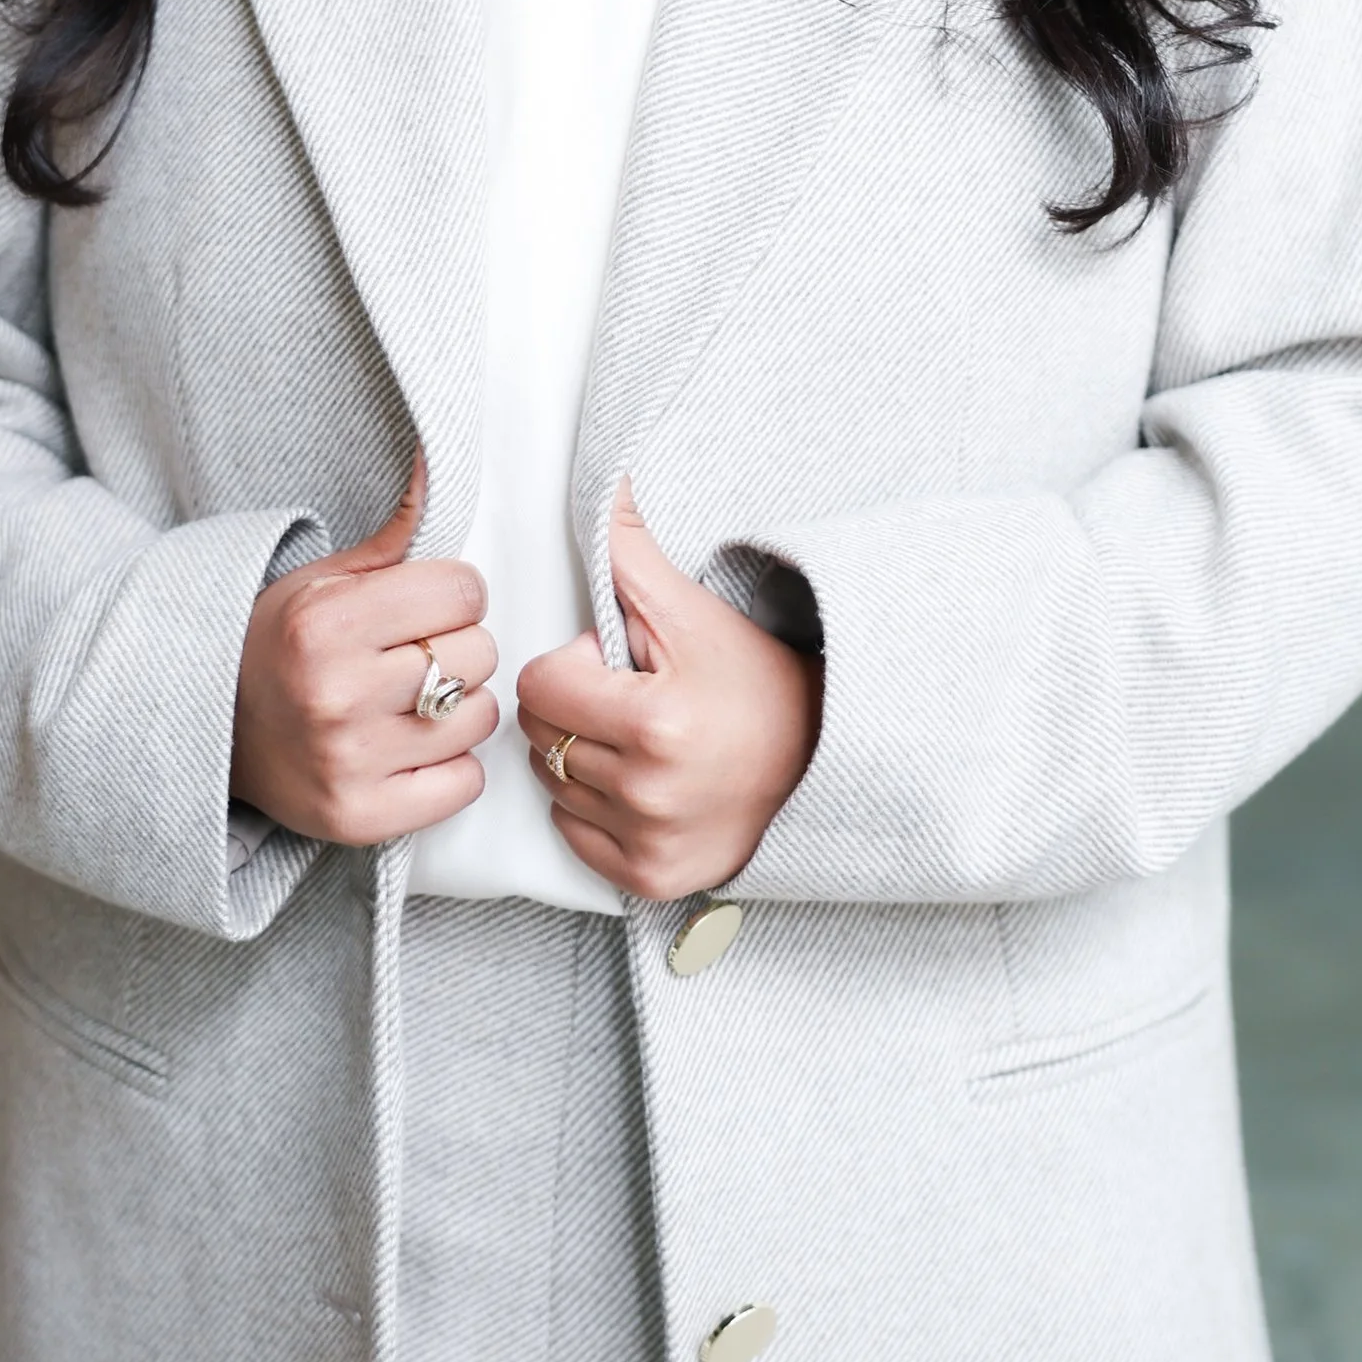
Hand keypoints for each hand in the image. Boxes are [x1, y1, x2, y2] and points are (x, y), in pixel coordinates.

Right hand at [231, 450, 497, 845]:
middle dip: (454, 648)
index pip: (463, 591)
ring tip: (407, 704)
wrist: (211, 735)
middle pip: (478, 652)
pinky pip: (465, 783)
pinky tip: (409, 750)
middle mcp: (337, 694)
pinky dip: (449, 767)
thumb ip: (394, 533)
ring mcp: (350, 763)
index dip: (449, 595)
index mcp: (326, 624)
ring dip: (457, 708)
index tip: (419, 609)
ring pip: (480, 716)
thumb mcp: (321, 581)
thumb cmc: (276, 648)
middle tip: (410, 658)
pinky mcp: (362, 819)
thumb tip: (440, 457)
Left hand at [515, 482, 820, 902]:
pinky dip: (595, 809)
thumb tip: (607, 482)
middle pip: (540, 736)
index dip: (573, 667)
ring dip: (582, 757)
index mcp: (653, 724)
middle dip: (575, 709)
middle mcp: (647, 793)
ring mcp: (648, 843)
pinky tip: (645, 785)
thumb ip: (633, 554)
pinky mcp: (650, 879)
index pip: (538, 688)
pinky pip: (573, 834)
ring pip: (553, 783)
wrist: (824, 763)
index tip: (619, 667)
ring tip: (643, 742)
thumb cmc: (758, 684)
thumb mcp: (697, 614)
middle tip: (634, 702)